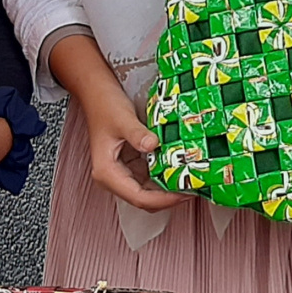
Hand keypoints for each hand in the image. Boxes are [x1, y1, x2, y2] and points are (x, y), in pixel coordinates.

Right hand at [48, 32, 184, 212]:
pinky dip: (165, 178)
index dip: (163, 199)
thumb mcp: (123, 118)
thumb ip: (137, 133)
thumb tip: (153, 145)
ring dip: (168, 190)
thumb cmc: (105, 106)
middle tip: (194, 188)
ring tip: (192, 182)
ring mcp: (123, 172)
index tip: (184, 193)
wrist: (97, 93)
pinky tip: (180, 171)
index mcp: (107, 172)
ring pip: (149, 192)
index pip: (138, 197)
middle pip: (144, 200)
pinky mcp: (131, 165)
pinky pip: (150, 179)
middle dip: (169, 197)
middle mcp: (113, 177)